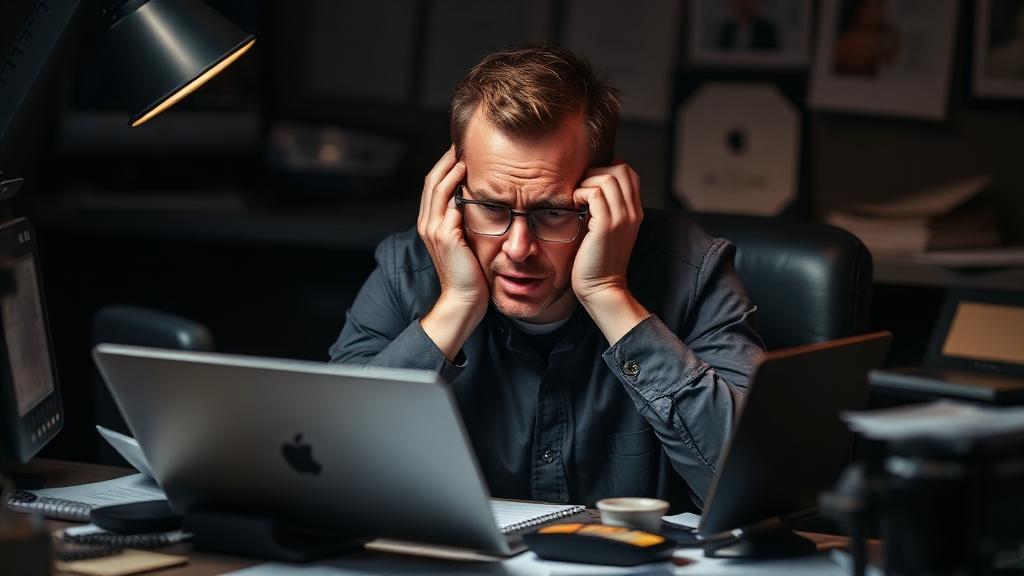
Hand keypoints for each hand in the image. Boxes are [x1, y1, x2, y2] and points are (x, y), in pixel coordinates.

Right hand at [417, 146, 488, 358]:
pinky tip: (473, 177)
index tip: (462, 150)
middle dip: (447, 158)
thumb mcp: (466, 243)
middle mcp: (428, 223)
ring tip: (466, 152)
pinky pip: (451, 204)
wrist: (464, 301)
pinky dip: (459, 186)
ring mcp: (435, 229)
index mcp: (430, 224)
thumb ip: (466, 222)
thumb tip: (479, 203)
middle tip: (463, 142)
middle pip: (432, 180)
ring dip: (452, 167)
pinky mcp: (446, 236)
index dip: (446, 165)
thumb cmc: (470, 275)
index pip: (434, 185)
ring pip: (439, 187)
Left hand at [571, 162, 649, 344]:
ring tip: (576, 199)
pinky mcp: (606, 225)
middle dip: (596, 172)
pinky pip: (594, 192)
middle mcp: (632, 211)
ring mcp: (622, 217)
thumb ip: (604, 211)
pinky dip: (580, 193)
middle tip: (581, 190)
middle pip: (620, 168)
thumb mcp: (606, 233)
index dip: (606, 170)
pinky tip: (573, 207)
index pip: (628, 172)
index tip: (588, 185)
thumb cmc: (596, 263)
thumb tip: (586, 191)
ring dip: (586, 182)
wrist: (602, 290)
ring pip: (607, 176)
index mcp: (634, 212)